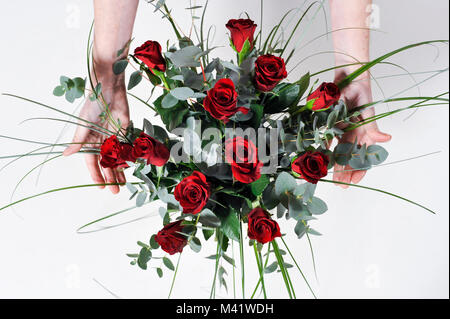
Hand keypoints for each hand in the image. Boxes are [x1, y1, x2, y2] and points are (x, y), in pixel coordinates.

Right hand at [63, 65, 129, 193]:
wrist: (109, 91)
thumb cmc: (93, 106)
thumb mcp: (83, 125)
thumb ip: (78, 142)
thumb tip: (65, 155)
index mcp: (89, 140)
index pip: (92, 162)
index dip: (96, 174)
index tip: (101, 186)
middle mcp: (102, 141)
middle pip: (106, 164)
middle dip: (110, 177)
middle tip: (115, 191)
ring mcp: (114, 137)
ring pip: (117, 159)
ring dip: (120, 171)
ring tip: (124, 184)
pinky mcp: (125, 131)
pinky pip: (127, 149)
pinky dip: (129, 159)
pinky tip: (131, 169)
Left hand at [333, 77, 390, 187]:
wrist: (346, 72)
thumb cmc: (358, 88)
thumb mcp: (365, 107)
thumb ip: (372, 126)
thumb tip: (386, 139)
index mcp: (363, 131)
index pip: (363, 156)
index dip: (358, 171)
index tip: (351, 184)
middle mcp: (353, 131)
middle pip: (349, 156)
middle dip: (344, 172)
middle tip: (338, 186)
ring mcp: (342, 127)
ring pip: (338, 150)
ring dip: (334, 163)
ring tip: (328, 176)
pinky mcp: (331, 121)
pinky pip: (327, 138)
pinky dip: (324, 147)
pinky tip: (318, 156)